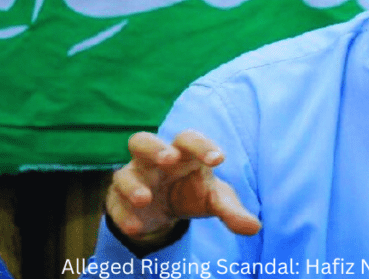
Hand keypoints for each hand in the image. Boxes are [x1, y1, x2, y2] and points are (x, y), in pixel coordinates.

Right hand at [106, 129, 261, 242]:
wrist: (166, 211)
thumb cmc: (194, 194)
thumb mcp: (215, 201)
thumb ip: (232, 211)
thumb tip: (255, 228)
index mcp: (182, 152)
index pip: (189, 139)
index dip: (203, 146)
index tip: (219, 159)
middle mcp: (153, 160)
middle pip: (143, 141)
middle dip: (155, 148)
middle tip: (170, 158)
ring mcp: (133, 178)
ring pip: (122, 173)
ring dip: (133, 184)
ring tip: (146, 199)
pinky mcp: (117, 200)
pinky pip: (114, 204)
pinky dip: (123, 215)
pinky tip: (137, 227)